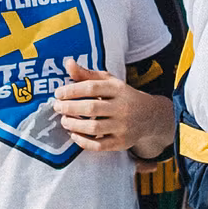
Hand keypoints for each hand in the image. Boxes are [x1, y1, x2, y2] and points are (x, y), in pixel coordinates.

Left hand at [55, 59, 174, 155]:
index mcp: (118, 89)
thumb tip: (68, 63)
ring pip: (94, 127)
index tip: (58, 93)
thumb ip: (87, 74)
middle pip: (91, 108)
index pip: (91, 87)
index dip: (71, 90)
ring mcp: (123, 126)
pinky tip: (74, 135)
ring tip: (64, 120)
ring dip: (73, 125)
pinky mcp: (121, 142)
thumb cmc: (121, 96)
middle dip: (69, 108)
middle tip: (57, 107)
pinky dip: (83, 141)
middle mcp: (122, 107)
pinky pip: (99, 145)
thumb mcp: (108, 81)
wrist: (150, 116)